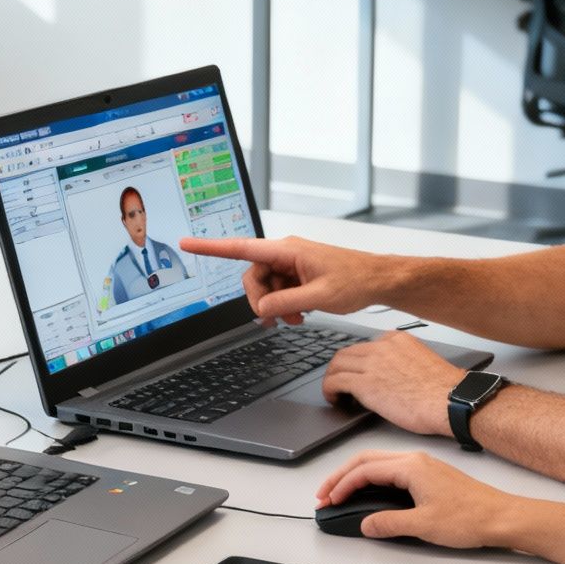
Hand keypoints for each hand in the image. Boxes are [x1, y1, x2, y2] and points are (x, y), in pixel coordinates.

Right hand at [175, 234, 395, 323]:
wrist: (377, 280)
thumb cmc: (355, 280)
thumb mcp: (319, 296)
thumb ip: (287, 302)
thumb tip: (263, 308)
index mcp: (287, 250)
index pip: (241, 247)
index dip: (211, 247)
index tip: (187, 243)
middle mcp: (285, 254)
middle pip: (253, 277)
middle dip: (260, 300)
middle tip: (275, 319)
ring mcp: (291, 264)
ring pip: (265, 287)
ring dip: (275, 306)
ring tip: (294, 319)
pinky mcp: (298, 275)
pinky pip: (279, 290)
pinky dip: (284, 305)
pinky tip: (299, 315)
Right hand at [315, 450, 515, 547]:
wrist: (502, 517)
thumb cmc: (471, 517)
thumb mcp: (423, 525)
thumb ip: (389, 524)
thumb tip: (366, 524)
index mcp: (411, 467)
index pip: (364, 471)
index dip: (341, 486)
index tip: (328, 501)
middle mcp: (415, 460)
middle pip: (366, 460)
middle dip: (341, 477)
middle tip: (324, 495)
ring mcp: (423, 466)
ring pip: (378, 463)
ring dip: (356, 476)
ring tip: (340, 493)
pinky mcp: (430, 475)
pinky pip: (392, 470)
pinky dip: (373, 479)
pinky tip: (369, 492)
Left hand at [320, 331, 463, 436]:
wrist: (451, 402)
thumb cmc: (444, 391)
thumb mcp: (421, 363)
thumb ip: (401, 363)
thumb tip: (390, 377)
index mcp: (397, 340)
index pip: (365, 346)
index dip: (356, 362)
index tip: (356, 374)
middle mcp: (382, 347)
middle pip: (347, 353)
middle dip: (339, 369)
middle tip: (339, 385)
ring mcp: (372, 363)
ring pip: (336, 365)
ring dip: (332, 379)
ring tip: (336, 394)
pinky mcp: (365, 383)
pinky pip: (334, 382)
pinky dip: (329, 391)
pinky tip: (335, 400)